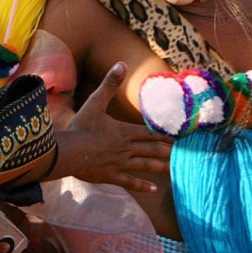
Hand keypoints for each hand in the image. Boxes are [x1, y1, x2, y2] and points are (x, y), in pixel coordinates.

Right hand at [57, 62, 171, 192]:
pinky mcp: (112, 176)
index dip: (166, 134)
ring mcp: (120, 164)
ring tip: (175, 169)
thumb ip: (110, 84)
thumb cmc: (80, 127)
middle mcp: (126, 148)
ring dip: (160, 167)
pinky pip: (131, 182)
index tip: (181, 137)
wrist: (67, 152)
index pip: (150, 133)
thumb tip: (121, 64)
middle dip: (168, 150)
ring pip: (145, 166)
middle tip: (184, 153)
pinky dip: (143, 186)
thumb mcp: (95, 102)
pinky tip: (154, 189)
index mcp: (124, 131)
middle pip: (152, 149)